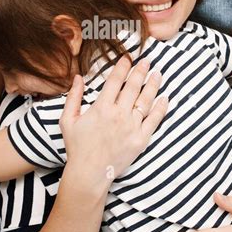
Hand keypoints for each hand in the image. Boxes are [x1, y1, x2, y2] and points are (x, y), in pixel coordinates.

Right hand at [59, 55, 167, 185]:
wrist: (89, 173)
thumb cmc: (77, 147)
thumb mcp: (67, 120)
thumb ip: (73, 97)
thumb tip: (78, 77)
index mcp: (101, 108)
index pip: (115, 80)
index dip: (123, 66)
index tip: (128, 57)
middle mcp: (118, 115)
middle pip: (133, 87)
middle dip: (140, 71)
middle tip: (147, 61)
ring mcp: (131, 127)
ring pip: (146, 100)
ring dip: (153, 85)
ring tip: (157, 74)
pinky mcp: (141, 140)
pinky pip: (154, 120)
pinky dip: (160, 108)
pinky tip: (164, 98)